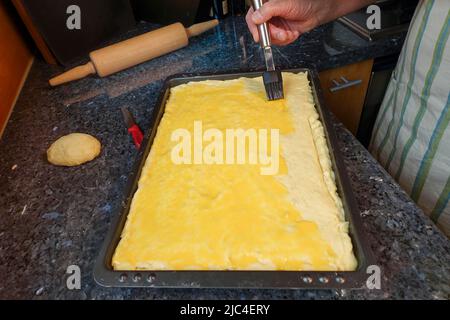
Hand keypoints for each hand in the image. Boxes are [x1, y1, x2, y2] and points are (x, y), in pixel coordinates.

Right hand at [246, 0, 374, 45]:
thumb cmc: (304, 3)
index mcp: (266, 4)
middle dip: (272, 35)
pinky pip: (277, 41)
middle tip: (281, 34)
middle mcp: (268, 14)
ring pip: (269, 37)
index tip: (258, 36)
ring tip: (289, 33)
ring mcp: (274, 24)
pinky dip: (285, 40)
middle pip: (260, 29)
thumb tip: (256, 18)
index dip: (254, 27)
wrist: (317, 12)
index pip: (252, 16)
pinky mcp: (280, 32)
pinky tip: (292, 33)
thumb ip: (268, 10)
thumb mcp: (285, 4)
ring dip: (280, 38)